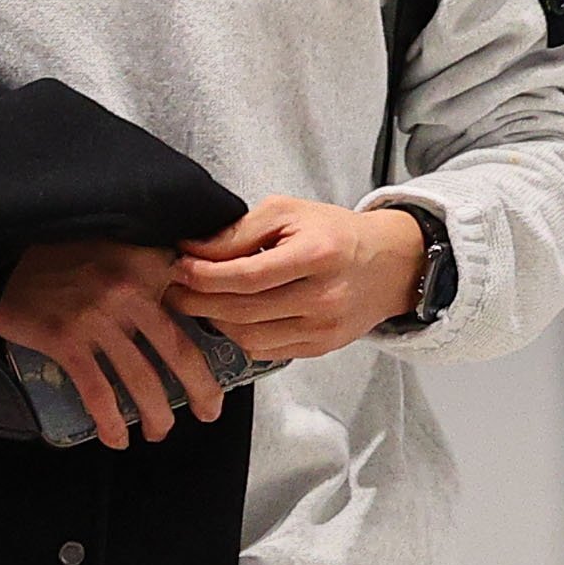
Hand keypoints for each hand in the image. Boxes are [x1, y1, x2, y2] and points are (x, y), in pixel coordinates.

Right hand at [0, 238, 227, 450]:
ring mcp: (96, 314)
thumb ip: (152, 270)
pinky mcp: (65, 338)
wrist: (2, 259)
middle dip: (201, 391)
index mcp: (147, 265)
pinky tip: (115, 437)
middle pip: (179, 352)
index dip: (214, 342)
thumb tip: (186, 309)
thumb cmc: (61, 258)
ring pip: (142, 379)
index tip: (222, 366)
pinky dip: (110, 421)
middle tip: (208, 412)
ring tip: (158, 431)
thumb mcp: (116, 249)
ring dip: (155, 415)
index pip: (195, 308)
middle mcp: (128, 288)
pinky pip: (98, 391)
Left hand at [162, 196, 426, 360]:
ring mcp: (324, 329)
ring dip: (214, 321)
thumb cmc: (334, 233)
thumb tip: (192, 249)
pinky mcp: (321, 348)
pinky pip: (266, 351)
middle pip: (243, 310)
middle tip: (173, 288)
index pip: (246, 275)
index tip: (178, 266)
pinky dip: (240, 335)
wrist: (389, 264)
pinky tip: (229, 316)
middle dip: (198, 300)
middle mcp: (323, 298)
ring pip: (249, 336)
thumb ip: (240, 231)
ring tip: (198, 301)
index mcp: (317, 255)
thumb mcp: (289, 213)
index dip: (204, 275)